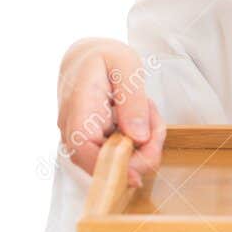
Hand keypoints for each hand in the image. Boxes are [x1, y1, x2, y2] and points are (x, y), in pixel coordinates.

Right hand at [57, 37, 165, 188]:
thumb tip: (138, 137)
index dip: (110, 168)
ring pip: (118, 158)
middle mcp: (74, 130)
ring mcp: (82, 138)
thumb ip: (131, 101)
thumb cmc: (104, 56)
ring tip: (148, 108)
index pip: (85, 151)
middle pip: (107, 161)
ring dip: (143, 141)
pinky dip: (138, 138)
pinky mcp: (95, 140)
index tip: (137, 176)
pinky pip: (120, 150)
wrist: (86, 55)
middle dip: (141, 151)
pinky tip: (141, 114)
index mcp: (78, 109)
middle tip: (157, 123)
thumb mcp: (125, 66)